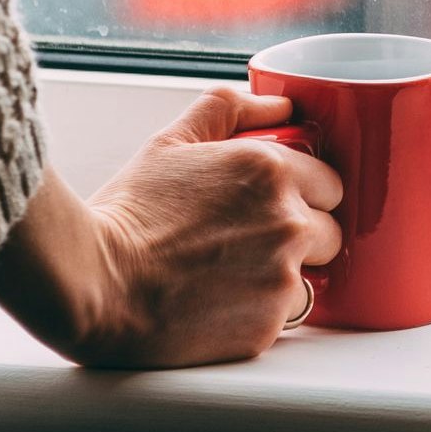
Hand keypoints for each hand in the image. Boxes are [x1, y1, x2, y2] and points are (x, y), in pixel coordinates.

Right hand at [0, 87, 343, 369]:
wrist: (98, 285)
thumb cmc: (129, 213)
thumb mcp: (171, 141)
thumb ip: (229, 109)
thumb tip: (280, 104)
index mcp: (271, 170)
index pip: (331, 182)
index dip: (304, 191)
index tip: (272, 203)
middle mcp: (288, 222)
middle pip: (331, 230)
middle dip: (302, 234)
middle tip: (251, 239)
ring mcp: (282, 278)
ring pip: (311, 277)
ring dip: (282, 275)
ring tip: (229, 273)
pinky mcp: (268, 326)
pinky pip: (283, 316)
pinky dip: (259, 311)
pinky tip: (218, 301)